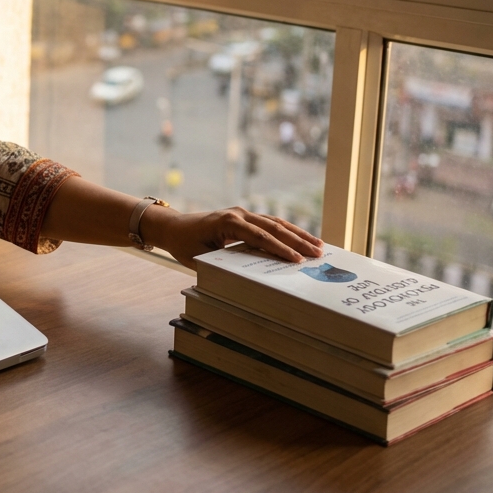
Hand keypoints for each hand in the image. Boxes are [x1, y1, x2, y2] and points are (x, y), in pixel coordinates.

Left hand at [143, 206, 323, 268]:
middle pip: (273, 227)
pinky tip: (303, 239)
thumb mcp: (200, 259)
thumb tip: (246, 280)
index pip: (259, 236)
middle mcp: (238, 213)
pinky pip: (270, 223)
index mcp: (227, 221)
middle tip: (318, 254)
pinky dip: (288, 231)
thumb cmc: (184, 245)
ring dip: (298, 234)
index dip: (280, 248)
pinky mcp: (245, 216)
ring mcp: (242, 213)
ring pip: (276, 222)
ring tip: (319, 245)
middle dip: (297, 241)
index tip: (297, 260)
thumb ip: (223, 266)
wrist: (173, 227)